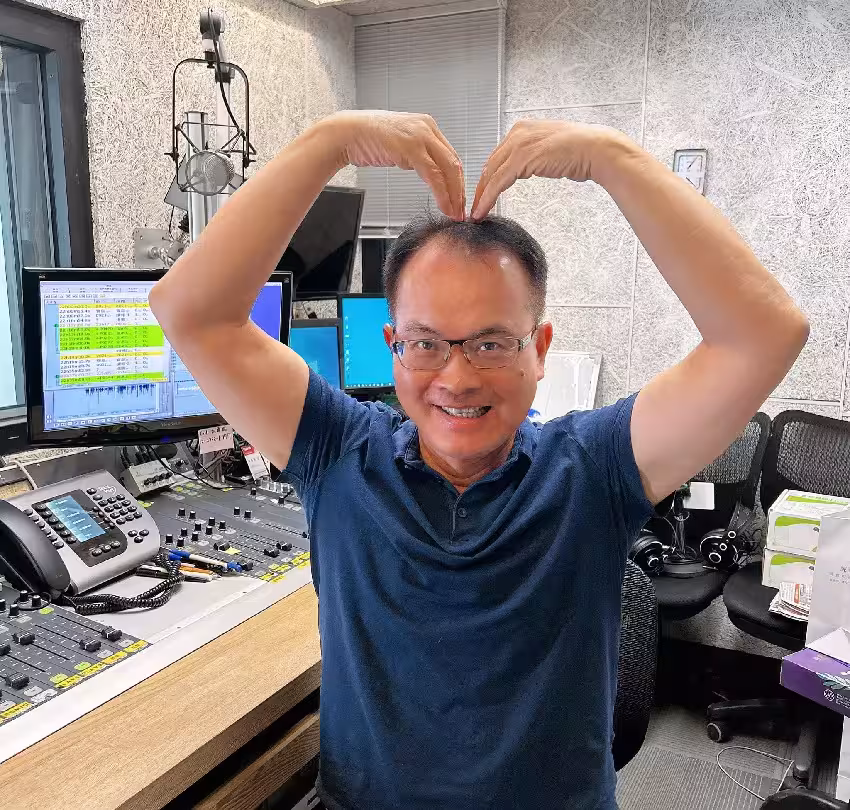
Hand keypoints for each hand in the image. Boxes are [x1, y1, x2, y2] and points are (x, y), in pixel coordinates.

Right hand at [325, 110, 464, 220]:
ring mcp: (421, 136)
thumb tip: (429, 172)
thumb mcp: (401, 145)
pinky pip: (434, 175)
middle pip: (454, 163)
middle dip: (460, 191)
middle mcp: (428, 128)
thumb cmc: (368, 139)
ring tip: (454, 213)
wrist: (347, 133)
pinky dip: (442, 194)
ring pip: (448, 170)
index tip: (459, 199)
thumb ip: (417, 154)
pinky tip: (444, 206)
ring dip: (454, 195)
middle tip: (461, 210)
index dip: (458, 181)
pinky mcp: (412, 148)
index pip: (451, 156)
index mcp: (427, 126)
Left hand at [470, 120, 628, 219]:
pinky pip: (498, 182)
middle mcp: (517, 133)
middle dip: (480, 189)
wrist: (596, 149)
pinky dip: (488, 198)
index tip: (482, 194)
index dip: (487, 178)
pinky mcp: (522, 158)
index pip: (497, 157)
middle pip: (490, 165)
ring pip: (490, 174)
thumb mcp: (548, 150)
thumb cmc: (580, 152)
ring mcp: (519, 144)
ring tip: (476, 213)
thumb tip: (524, 168)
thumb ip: (532, 157)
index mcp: (522, 129)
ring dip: (481, 196)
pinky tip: (483, 210)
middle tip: (474, 207)